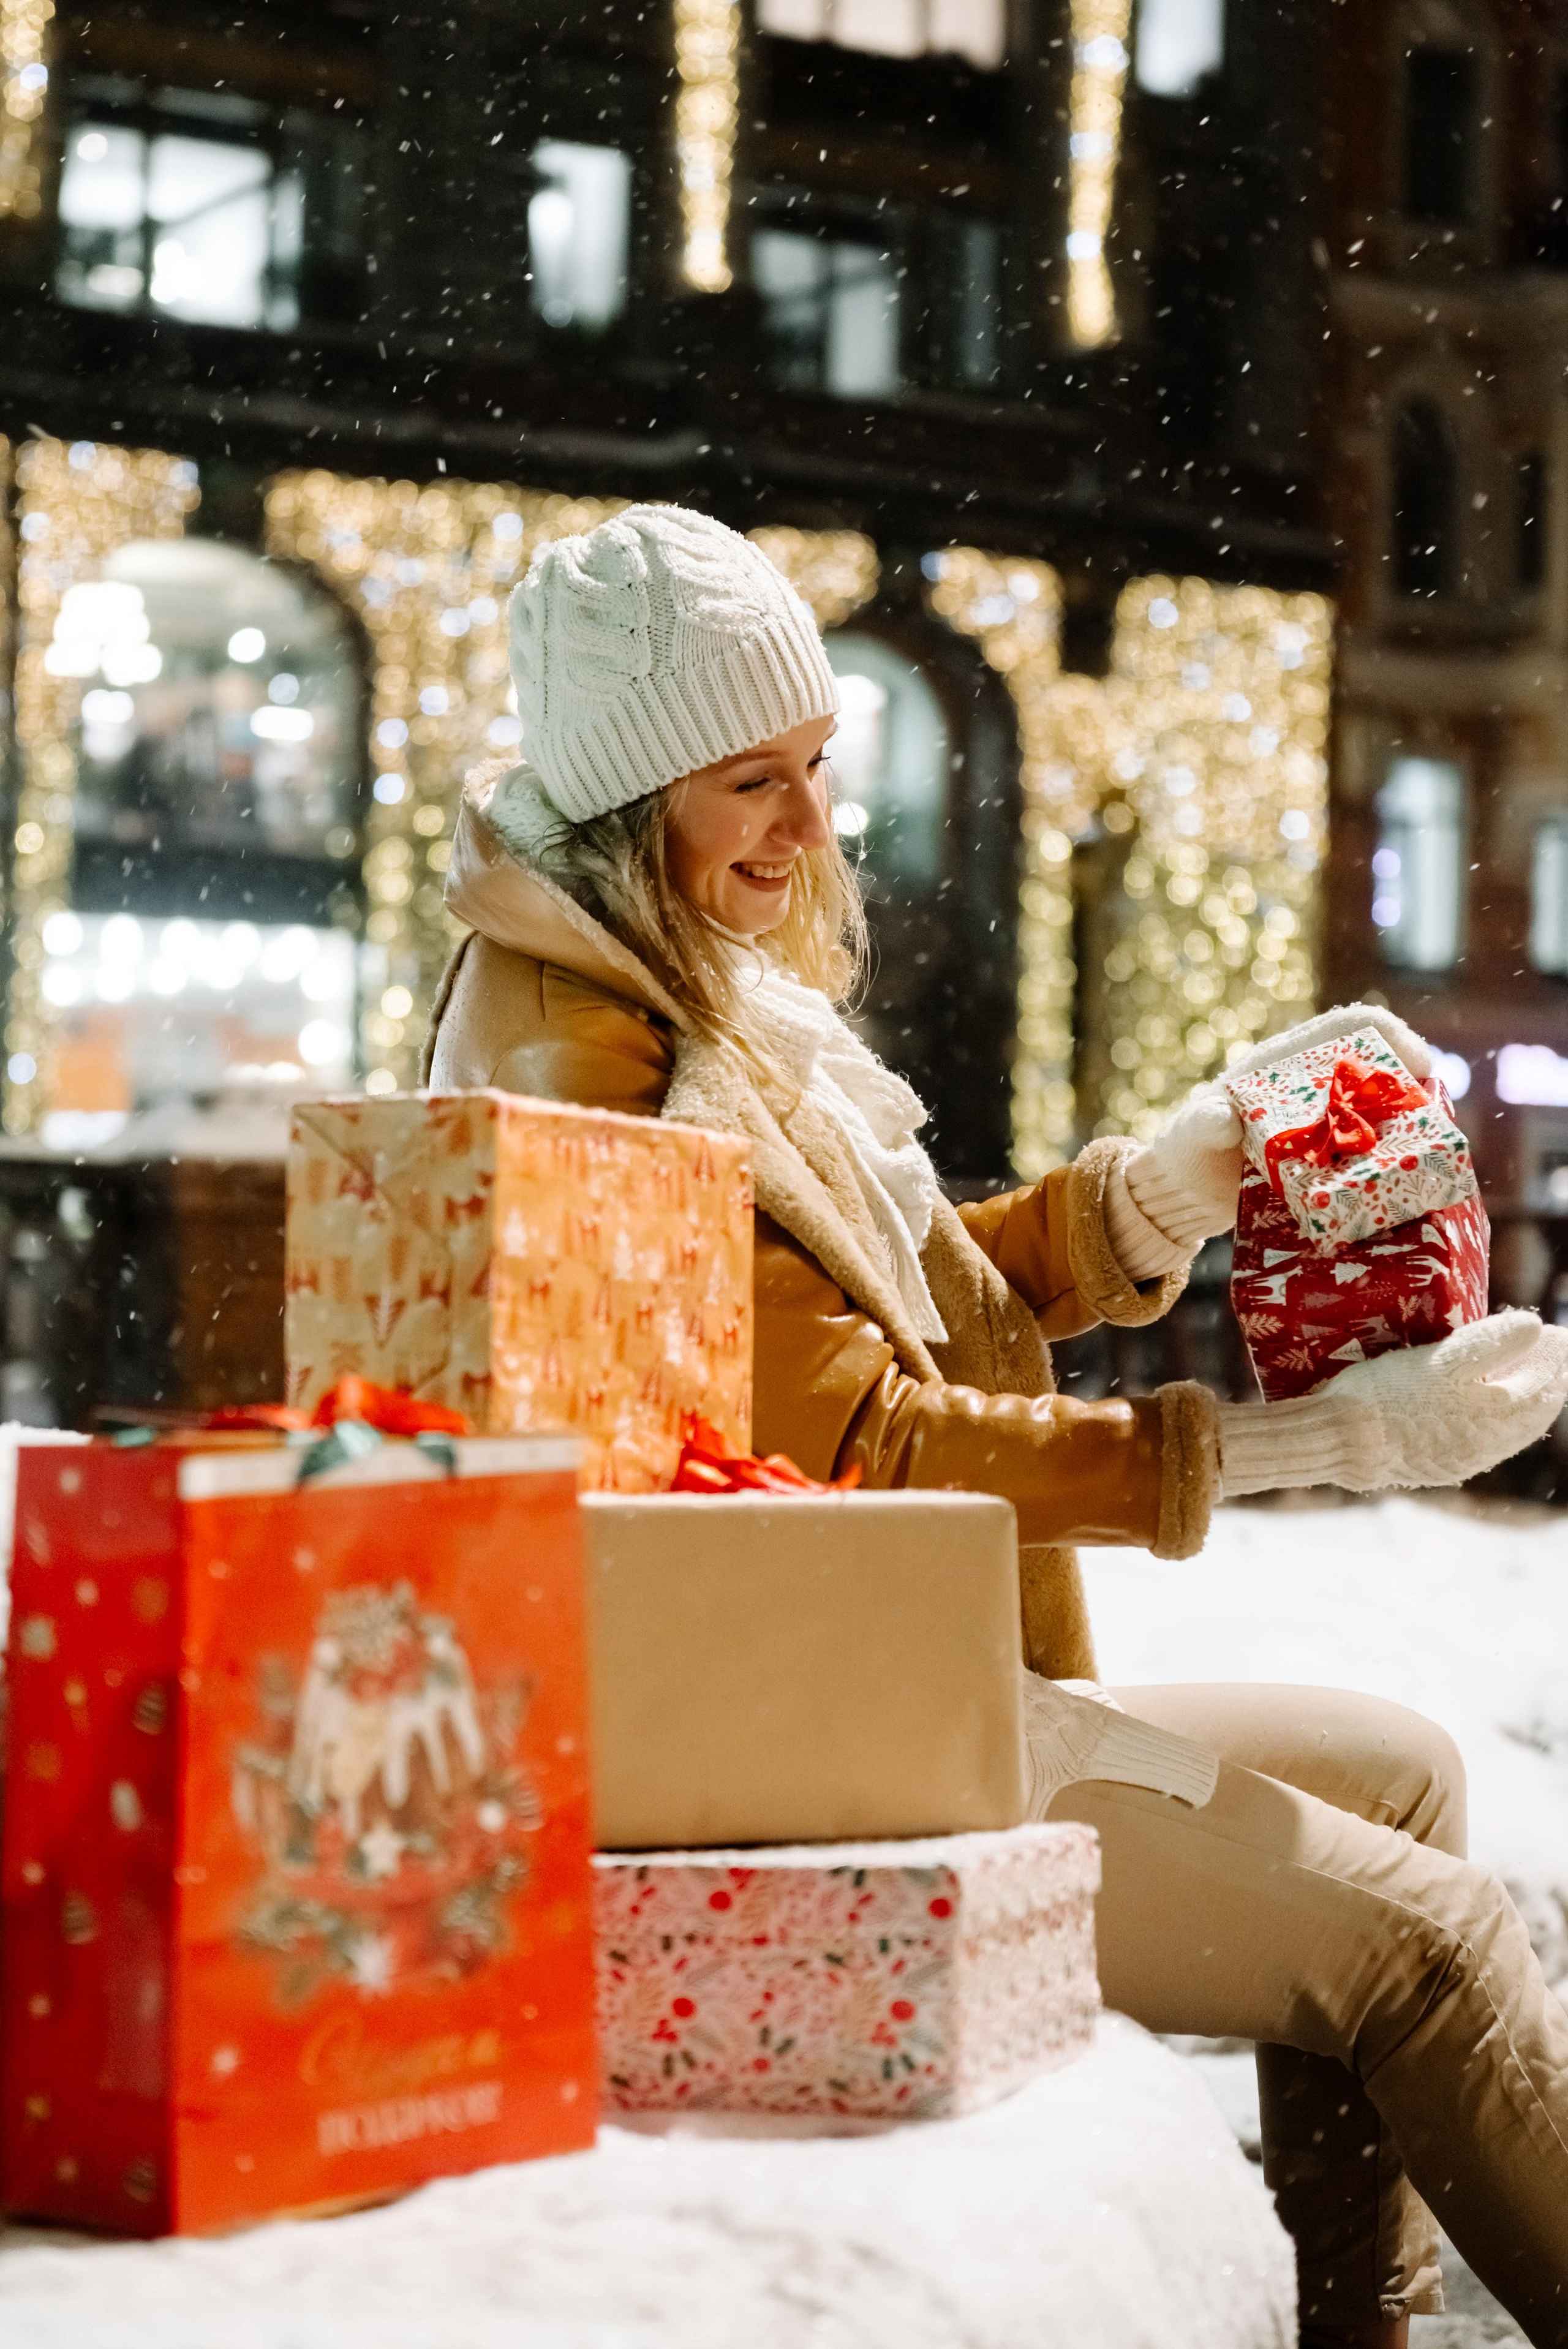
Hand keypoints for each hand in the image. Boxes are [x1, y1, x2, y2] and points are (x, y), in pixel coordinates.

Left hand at [1130, 1003, 1435, 1243]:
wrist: (1184, 1193)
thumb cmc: (1186, 1148)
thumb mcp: (1193, 1132)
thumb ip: (1206, 1121)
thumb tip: (1225, 1119)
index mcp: (1289, 1062)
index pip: (1350, 1026)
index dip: (1389, 1034)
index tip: (1419, 1063)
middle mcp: (1317, 1088)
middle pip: (1382, 1071)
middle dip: (1414, 1090)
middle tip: (1433, 1122)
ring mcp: (1328, 1127)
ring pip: (1386, 1117)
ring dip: (1411, 1132)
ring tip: (1426, 1158)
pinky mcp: (1331, 1164)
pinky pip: (1373, 1159)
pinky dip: (1393, 1168)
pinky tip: (1405, 1188)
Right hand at [1220, 1311, 1567, 1496]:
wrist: (1342, 1439)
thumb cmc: (1391, 1393)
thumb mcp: (1443, 1359)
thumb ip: (1490, 1343)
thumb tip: (1534, 1327)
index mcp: (1497, 1417)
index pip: (1544, 1386)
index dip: (1554, 1358)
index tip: (1559, 1335)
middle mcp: (1488, 1445)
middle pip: (1532, 1411)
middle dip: (1545, 1380)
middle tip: (1551, 1354)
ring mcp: (1462, 1460)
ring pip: (1509, 1431)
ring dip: (1522, 1403)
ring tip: (1526, 1382)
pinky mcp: (1435, 1466)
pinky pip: (1482, 1443)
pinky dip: (1495, 1423)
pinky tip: (1483, 1415)